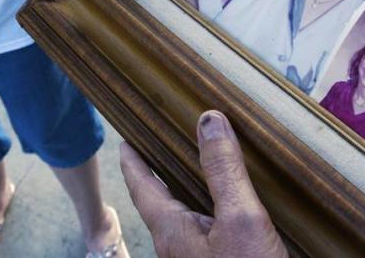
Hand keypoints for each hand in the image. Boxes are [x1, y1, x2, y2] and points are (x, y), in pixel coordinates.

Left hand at [121, 110, 288, 257]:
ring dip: (186, 195)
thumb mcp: (240, 219)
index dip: (133, 162)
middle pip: (161, 204)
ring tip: (194, 173)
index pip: (143, 188)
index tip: (124, 142)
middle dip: (158, 176)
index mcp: (172, 232)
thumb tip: (207, 120)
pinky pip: (206, 235)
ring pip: (184, 222)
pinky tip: (228, 213)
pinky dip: (210, 213)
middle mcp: (178, 249)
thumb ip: (224, 171)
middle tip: (157, 149)